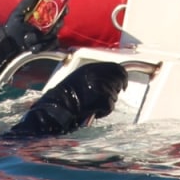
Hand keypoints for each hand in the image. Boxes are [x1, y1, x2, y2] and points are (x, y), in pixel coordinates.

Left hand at [1, 0, 61, 51]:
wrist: (8, 41)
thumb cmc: (13, 25)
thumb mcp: (18, 12)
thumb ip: (27, 3)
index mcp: (42, 17)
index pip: (56, 12)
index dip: (62, 10)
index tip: (65, 9)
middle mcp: (46, 27)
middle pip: (59, 24)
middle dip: (58, 24)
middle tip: (55, 24)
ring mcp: (46, 38)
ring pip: (54, 37)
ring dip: (47, 38)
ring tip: (33, 37)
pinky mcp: (43, 47)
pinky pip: (48, 48)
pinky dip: (42, 48)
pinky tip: (33, 47)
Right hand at [7, 61, 127, 136]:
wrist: (56, 108)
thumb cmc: (64, 98)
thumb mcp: (78, 81)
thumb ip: (92, 78)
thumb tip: (110, 80)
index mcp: (90, 68)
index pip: (115, 68)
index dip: (122, 75)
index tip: (123, 83)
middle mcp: (96, 75)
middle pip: (118, 80)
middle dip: (116, 88)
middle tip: (108, 96)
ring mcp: (100, 87)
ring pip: (114, 96)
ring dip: (107, 102)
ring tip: (92, 105)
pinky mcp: (101, 99)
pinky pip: (109, 106)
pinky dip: (103, 111)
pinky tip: (92, 111)